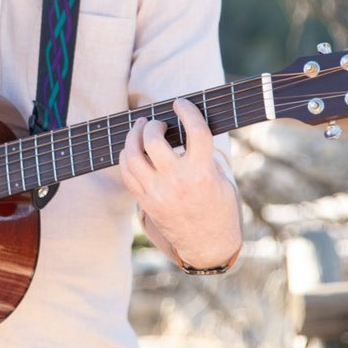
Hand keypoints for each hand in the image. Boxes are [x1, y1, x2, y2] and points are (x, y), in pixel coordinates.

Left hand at [118, 97, 240, 269]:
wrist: (208, 245)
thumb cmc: (219, 209)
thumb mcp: (221, 179)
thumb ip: (204, 155)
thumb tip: (186, 128)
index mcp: (202, 172)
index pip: (195, 130)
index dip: (187, 110)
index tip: (181, 103)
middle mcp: (177, 181)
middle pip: (153, 140)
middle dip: (152, 124)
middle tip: (157, 122)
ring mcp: (158, 192)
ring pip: (132, 155)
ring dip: (134, 136)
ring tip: (140, 129)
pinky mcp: (146, 202)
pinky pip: (127, 173)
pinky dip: (127, 156)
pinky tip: (133, 150)